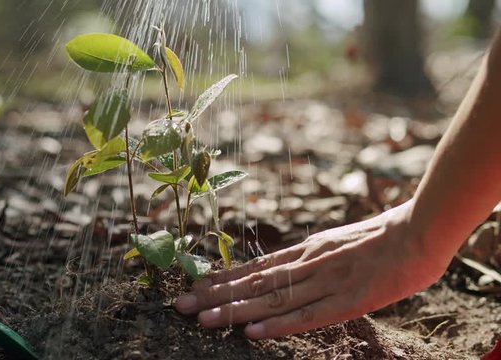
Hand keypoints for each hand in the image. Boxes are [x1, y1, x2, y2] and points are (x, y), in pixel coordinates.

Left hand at [175, 200, 451, 338]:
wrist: (419, 230)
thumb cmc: (383, 237)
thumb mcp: (337, 241)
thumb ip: (312, 257)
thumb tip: (288, 266)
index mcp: (306, 250)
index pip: (256, 267)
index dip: (224, 279)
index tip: (195, 287)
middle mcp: (308, 264)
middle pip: (254, 283)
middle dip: (216, 295)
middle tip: (181, 305)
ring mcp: (327, 281)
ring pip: (273, 300)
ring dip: (236, 310)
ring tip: (203, 320)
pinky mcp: (349, 300)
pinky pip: (309, 316)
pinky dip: (280, 325)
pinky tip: (254, 334)